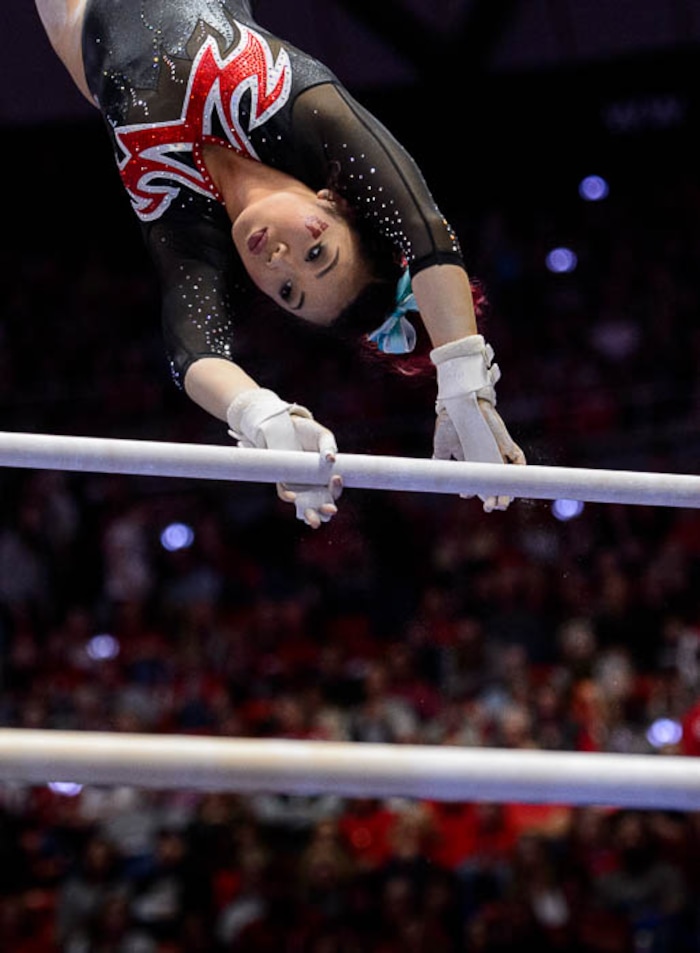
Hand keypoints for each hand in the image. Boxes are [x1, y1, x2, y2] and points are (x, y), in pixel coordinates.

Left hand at [226, 389, 342, 527]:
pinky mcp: (282, 479)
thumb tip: (331, 459)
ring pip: (304, 507)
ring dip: (309, 516)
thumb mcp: (323, 436)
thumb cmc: (308, 432)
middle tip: (330, 510)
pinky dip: (289, 497)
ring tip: (313, 520)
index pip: (334, 491)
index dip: (336, 490)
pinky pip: (285, 494)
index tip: (336, 478)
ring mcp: (297, 484)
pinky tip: (293, 497)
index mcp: (326, 477)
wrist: (286, 423)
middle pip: (320, 506)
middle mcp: (313, 485)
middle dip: (325, 513)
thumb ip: (329, 447)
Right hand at [431, 335, 525, 511]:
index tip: (465, 495)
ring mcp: (497, 452)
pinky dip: (520, 471)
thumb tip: (436, 472)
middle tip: (490, 508)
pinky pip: (518, 459)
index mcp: (471, 462)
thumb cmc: (449, 424)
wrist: (459, 406)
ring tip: (504, 503)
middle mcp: (486, 459)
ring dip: (507, 491)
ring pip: (506, 477)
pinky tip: (518, 483)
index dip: (475, 493)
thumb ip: (440, 461)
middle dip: (493, 499)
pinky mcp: (506, 444)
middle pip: (494, 484)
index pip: (477, 483)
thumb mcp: (442, 447)